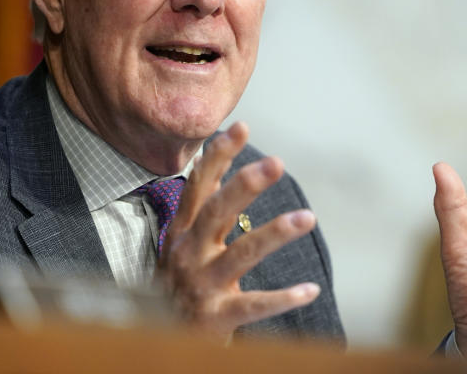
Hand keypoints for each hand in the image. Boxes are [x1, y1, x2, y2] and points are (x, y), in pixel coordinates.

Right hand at [157, 122, 320, 339]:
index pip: (199, 186)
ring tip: (308, 217)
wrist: (157, 341)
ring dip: (276, 232)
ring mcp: (201, 285)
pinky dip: (283, 298)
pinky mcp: (216, 316)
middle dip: (246, 184)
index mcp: (182, 233)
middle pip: (217, 211)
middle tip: (276, 162)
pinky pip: (254, 305)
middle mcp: (188, 253)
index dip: (219, 156)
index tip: (241, 127)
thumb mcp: (184, 246)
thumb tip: (225, 170)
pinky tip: (310, 290)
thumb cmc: (178, 288)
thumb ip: (204, 212)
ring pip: (241, 252)